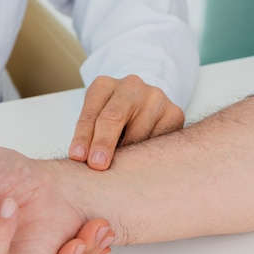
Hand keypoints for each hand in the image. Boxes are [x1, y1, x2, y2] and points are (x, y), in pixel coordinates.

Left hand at [69, 75, 183, 169]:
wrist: (144, 106)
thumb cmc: (113, 118)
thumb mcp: (96, 121)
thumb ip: (90, 137)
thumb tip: (85, 162)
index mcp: (104, 86)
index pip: (91, 114)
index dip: (83, 137)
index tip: (79, 156)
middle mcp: (131, 87)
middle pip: (114, 117)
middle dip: (104, 143)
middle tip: (97, 165)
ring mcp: (155, 97)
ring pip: (138, 134)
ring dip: (127, 154)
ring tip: (121, 167)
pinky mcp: (174, 112)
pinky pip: (159, 140)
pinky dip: (148, 154)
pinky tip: (141, 160)